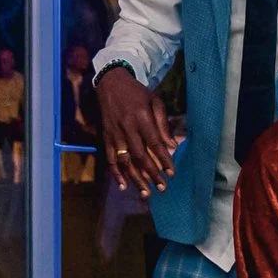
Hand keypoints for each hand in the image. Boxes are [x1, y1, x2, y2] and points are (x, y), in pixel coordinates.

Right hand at [95, 64, 176, 192]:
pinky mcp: (105, 137)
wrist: (111, 83)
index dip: (164, 160)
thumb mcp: (155, 102)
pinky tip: (123, 186)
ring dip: (135, 179)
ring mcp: (114, 134)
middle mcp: (127, 127)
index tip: (172, 174)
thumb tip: (172, 147)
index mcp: (142, 118)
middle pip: (140, 156)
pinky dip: (116, 173)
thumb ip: (163, 125)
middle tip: (162, 188)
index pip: (155, 144)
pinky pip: (110, 158)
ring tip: (146, 194)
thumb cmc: (138, 93)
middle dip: (152, 174)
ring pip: (125, 161)